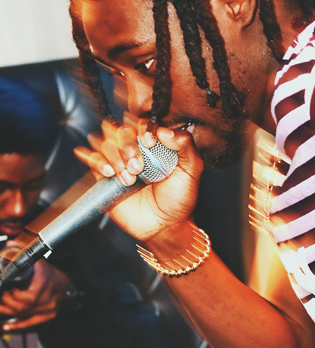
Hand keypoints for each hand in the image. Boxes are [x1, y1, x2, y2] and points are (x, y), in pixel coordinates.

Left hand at [0, 257, 70, 329]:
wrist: (70, 283)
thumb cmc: (54, 272)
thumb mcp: (39, 260)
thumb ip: (23, 252)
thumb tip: (8, 244)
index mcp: (44, 283)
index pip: (24, 296)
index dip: (11, 294)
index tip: (4, 286)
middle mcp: (47, 298)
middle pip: (21, 306)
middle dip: (7, 301)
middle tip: (0, 294)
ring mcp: (48, 309)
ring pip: (23, 314)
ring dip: (7, 311)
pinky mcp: (48, 315)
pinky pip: (31, 323)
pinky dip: (17, 325)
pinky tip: (7, 326)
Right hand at [73, 118, 203, 242]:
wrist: (165, 225)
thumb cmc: (178, 199)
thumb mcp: (191, 170)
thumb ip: (185, 145)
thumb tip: (164, 130)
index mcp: (154, 143)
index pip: (141, 122)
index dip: (143, 128)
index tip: (150, 143)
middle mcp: (134, 148)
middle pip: (119, 128)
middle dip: (127, 145)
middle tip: (138, 167)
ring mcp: (118, 161)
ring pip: (103, 140)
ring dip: (115, 157)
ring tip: (129, 178)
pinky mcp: (104, 175)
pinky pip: (90, 157)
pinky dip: (98, 161)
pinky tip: (111, 174)